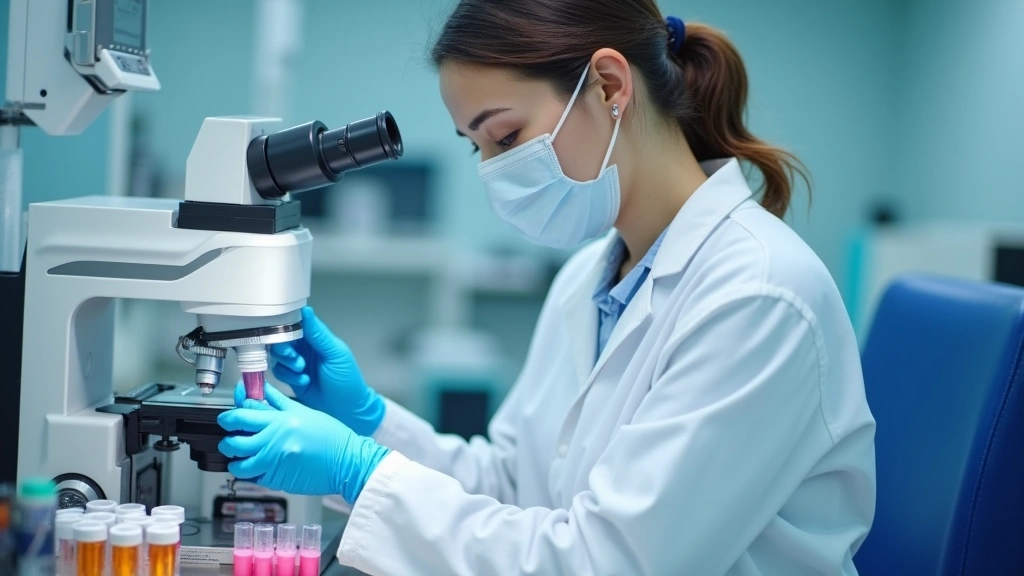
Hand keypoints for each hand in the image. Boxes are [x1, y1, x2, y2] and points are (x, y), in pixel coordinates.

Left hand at [218, 381, 389, 503]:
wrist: (348, 462)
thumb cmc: (331, 436)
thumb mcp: (305, 412)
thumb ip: (279, 402)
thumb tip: (261, 390)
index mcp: (281, 420)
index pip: (242, 415)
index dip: (229, 417)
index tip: (227, 418)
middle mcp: (275, 441)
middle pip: (234, 441)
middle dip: (227, 440)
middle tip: (229, 439)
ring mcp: (275, 463)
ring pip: (239, 465)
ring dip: (235, 461)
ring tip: (239, 458)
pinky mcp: (278, 481)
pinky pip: (254, 478)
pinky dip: (251, 474)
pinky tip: (257, 468)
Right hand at [270, 307, 384, 435]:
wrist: (346, 409)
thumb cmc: (348, 381)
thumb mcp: (335, 354)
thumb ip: (318, 334)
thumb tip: (306, 311)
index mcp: (317, 337)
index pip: (297, 323)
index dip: (287, 327)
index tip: (285, 334)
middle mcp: (306, 348)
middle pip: (282, 339)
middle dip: (285, 348)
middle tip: (295, 358)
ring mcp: (298, 363)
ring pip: (278, 356)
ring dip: (287, 363)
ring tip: (302, 370)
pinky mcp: (292, 378)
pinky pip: (279, 371)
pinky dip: (288, 376)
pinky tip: (303, 381)